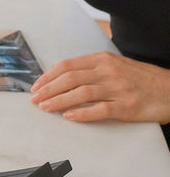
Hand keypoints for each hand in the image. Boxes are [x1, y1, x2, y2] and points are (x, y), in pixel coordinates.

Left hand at [30, 51, 169, 124]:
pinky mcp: (127, 107)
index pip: (67, 66)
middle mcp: (108, 72)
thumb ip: (92, 68)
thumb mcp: (115, 65)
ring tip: (45, 108)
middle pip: (70, 78)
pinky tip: (69, 117)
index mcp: (102, 59)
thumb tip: (64, 76)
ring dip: (59, 101)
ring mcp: (118, 89)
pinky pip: (100, 110)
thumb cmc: (141, 78)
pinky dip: (82, 113)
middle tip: (35, 99)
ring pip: (80, 93)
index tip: (36, 86)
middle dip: (48, 89)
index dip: (48, 76)